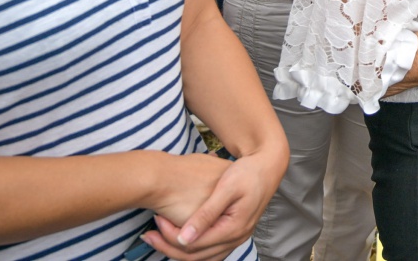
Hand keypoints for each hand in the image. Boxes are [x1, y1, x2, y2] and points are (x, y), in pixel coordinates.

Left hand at [143, 153, 281, 260]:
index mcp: (234, 228)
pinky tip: (177, 238)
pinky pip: (209, 252)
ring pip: (202, 258)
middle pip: (195, 256)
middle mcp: (236, 239)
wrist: (269, 166)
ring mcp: (236, 238)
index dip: (171, 236)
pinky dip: (191, 249)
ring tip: (157, 237)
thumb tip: (184, 237)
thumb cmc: (248, 172)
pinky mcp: (234, 234)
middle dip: (168, 247)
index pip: (195, 244)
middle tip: (148, 234)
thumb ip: (206, 214)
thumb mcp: (227, 188)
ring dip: (177, 251)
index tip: (155, 222)